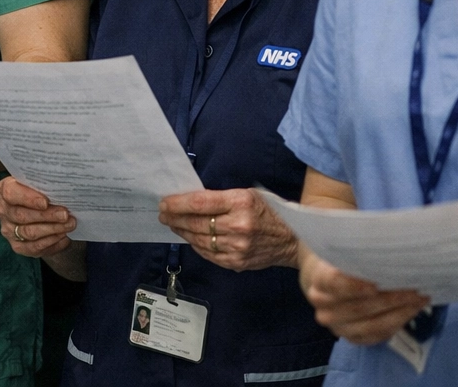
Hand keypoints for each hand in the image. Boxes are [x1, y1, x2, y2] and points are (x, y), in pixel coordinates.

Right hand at [0, 177, 75, 257]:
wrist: (42, 213)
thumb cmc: (42, 194)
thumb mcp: (41, 185)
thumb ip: (45, 185)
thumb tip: (60, 190)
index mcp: (5, 189)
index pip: (10, 193)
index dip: (28, 198)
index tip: (45, 202)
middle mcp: (3, 210)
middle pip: (22, 215)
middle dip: (46, 216)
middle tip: (65, 214)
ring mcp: (8, 230)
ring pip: (29, 233)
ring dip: (52, 229)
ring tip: (69, 225)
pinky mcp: (17, 246)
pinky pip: (34, 247)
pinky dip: (51, 242)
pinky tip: (63, 236)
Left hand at [158, 188, 299, 271]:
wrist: (294, 239)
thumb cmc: (270, 211)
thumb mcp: (248, 194)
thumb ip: (221, 198)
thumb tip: (190, 201)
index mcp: (241, 203)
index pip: (200, 203)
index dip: (178, 203)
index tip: (164, 202)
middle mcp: (239, 226)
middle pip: (196, 223)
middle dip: (175, 218)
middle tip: (163, 213)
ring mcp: (238, 247)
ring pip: (199, 240)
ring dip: (182, 231)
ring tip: (173, 224)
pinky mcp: (237, 262)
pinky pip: (208, 254)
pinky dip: (196, 245)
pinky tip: (189, 238)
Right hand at [300, 247, 428, 345]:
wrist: (326, 280)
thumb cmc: (341, 258)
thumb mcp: (343, 245)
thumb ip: (355, 243)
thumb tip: (381, 233)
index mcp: (318, 281)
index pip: (334, 283)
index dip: (356, 284)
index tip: (377, 281)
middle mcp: (324, 308)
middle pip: (359, 307)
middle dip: (390, 298)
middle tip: (415, 287)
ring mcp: (338, 326)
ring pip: (372, 325)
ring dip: (400, 312)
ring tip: (420, 299)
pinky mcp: (352, 338)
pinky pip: (378, 335)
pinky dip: (397, 323)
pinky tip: (411, 310)